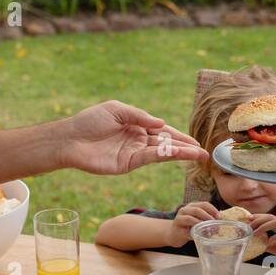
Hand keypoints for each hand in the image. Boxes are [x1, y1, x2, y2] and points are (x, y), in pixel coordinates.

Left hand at [58, 100, 209, 175]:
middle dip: (186, 148)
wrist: (70, 139)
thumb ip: (140, 116)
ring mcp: (135, 153)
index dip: (180, 136)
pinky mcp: (128, 164)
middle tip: (205, 154)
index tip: (195, 142)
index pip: (163, 131)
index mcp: (137, 125)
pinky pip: (151, 158)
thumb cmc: (90, 121)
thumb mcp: (117, 110)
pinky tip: (178, 154)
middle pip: (167, 144)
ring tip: (199, 156)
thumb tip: (162, 124)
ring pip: (163, 152)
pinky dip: (165, 155)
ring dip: (181, 154)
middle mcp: (138, 140)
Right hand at [170, 202, 219, 246]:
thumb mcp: (198, 220)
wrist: (174, 234)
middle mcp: (185, 210)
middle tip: (215, 223)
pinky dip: (195, 233)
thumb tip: (221, 221)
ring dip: (201, 224)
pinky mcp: (177, 229)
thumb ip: (207, 219)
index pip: (204, 204)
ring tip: (209, 229)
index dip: (213, 209)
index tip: (220, 217)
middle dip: (208, 216)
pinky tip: (201, 236)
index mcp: (192, 206)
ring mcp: (179, 219)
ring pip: (190, 218)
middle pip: (197, 209)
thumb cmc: (189, 227)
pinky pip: (187, 230)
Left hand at [249, 213, 275, 255]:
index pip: (269, 217)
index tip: (249, 218)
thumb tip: (252, 240)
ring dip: (263, 226)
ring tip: (255, 233)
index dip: (259, 216)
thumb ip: (263, 241)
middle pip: (271, 217)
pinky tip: (267, 243)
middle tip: (250, 225)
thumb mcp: (271, 246)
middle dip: (258, 220)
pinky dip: (273, 238)